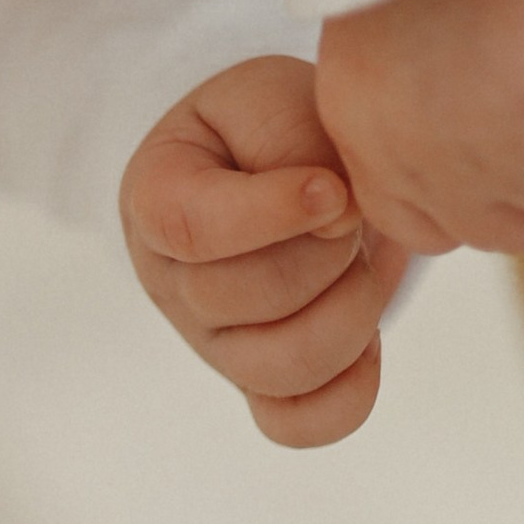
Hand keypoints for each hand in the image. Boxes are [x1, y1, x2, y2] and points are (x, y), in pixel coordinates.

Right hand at [121, 54, 412, 446]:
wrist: (291, 163)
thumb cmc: (274, 128)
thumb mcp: (272, 99)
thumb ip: (292, 141)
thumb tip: (335, 215)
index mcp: (154, 201)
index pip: (187, 227)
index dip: (268, 214)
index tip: (332, 188)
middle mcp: (171, 284)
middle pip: (240, 299)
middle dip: (324, 252)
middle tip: (350, 212)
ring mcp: (214, 344)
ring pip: (278, 368)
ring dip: (349, 313)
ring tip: (361, 263)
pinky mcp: (262, 384)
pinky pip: (299, 424)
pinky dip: (348, 393)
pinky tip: (369, 341)